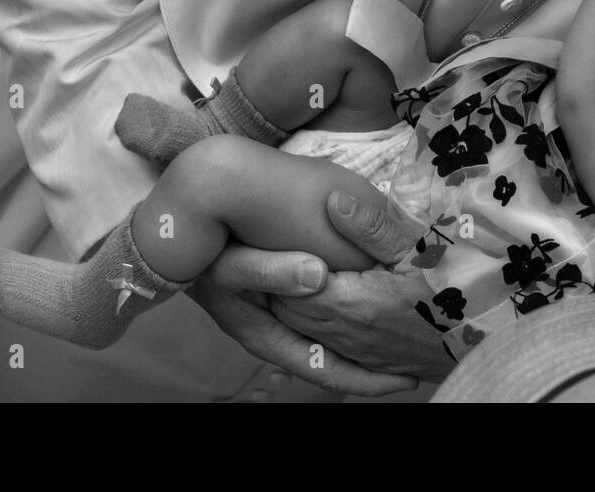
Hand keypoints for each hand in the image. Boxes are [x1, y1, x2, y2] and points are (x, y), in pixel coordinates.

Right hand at [187, 191, 448, 395]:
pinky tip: (367, 302)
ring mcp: (270, 312)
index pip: (320, 368)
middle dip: (369, 367)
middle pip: (328, 361)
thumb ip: (271, 272)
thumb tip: (318, 277)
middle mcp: (268, 329)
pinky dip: (344, 317)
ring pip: (324, 339)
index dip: (362, 378)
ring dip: (360, 343)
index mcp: (262, 333)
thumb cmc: (203, 244)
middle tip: (415, 368)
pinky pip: (316, 314)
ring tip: (402, 345)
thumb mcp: (232, 264)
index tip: (404, 379)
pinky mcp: (274, 291)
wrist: (179, 215)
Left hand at [270, 192, 454, 381]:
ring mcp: (364, 354)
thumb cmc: (461, 284)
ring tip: (298, 273)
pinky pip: (332, 350)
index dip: (279, 265)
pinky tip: (327, 304)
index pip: (293, 289)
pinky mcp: (378, 363)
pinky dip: (319, 328)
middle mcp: (353, 336)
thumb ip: (371, 226)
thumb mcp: (420, 246)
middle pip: (293, 315)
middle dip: (281, 286)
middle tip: (279, 251)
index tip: (276, 238)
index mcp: (357, 305)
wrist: (494, 333)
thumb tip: (332, 200)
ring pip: (308, 334)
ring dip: (298, 307)